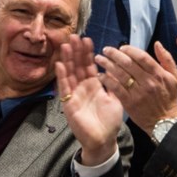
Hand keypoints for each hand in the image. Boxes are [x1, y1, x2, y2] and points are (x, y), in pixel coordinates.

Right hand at [55, 35, 122, 164]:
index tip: (87, 39)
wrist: (103, 141)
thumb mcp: (116, 99)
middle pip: (77, 66)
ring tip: (66, 45)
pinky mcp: (68, 103)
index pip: (89, 65)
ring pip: (70, 74)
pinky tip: (60, 64)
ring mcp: (74, 94)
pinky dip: (62, 76)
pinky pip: (65, 88)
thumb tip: (115, 68)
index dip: (87, 53)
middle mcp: (82, 87)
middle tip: (74, 36)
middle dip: (75, 51)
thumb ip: (113, 84)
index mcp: (94, 85)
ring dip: (67, 60)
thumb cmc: (110, 122)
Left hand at [96, 41, 176, 136]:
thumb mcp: (175, 77)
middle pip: (128, 63)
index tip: (121, 47)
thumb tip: (157, 44)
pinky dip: (107, 80)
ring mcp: (138, 92)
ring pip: (120, 74)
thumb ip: (166, 59)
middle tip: (106, 50)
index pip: (142, 57)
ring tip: (99, 59)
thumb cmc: (169, 97)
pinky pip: (116, 88)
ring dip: (107, 64)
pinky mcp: (129, 102)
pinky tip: (100, 75)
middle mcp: (148, 82)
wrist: (164, 121)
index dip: (130, 50)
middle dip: (114, 54)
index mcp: (158, 74)